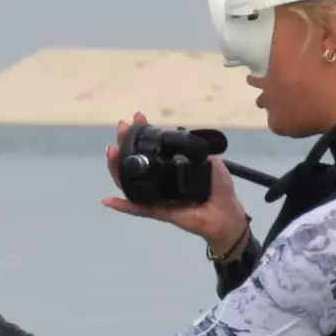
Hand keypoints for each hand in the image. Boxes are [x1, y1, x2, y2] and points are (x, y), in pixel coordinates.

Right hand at [103, 111, 248, 256]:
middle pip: (134, 163)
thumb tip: (187, 137)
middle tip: (121, 128)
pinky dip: (123, 205)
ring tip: (112, 151)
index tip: (138, 118)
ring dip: (116, 167)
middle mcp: (159, 182)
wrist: (227, 216)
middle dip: (124, 144)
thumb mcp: (213, 164)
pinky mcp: (160, 212)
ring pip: (129, 184)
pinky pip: (139, 209)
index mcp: (170, 169)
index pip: (151, 150)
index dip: (143, 134)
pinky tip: (108, 200)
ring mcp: (157, 197)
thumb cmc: (220, 192)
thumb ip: (199, 151)